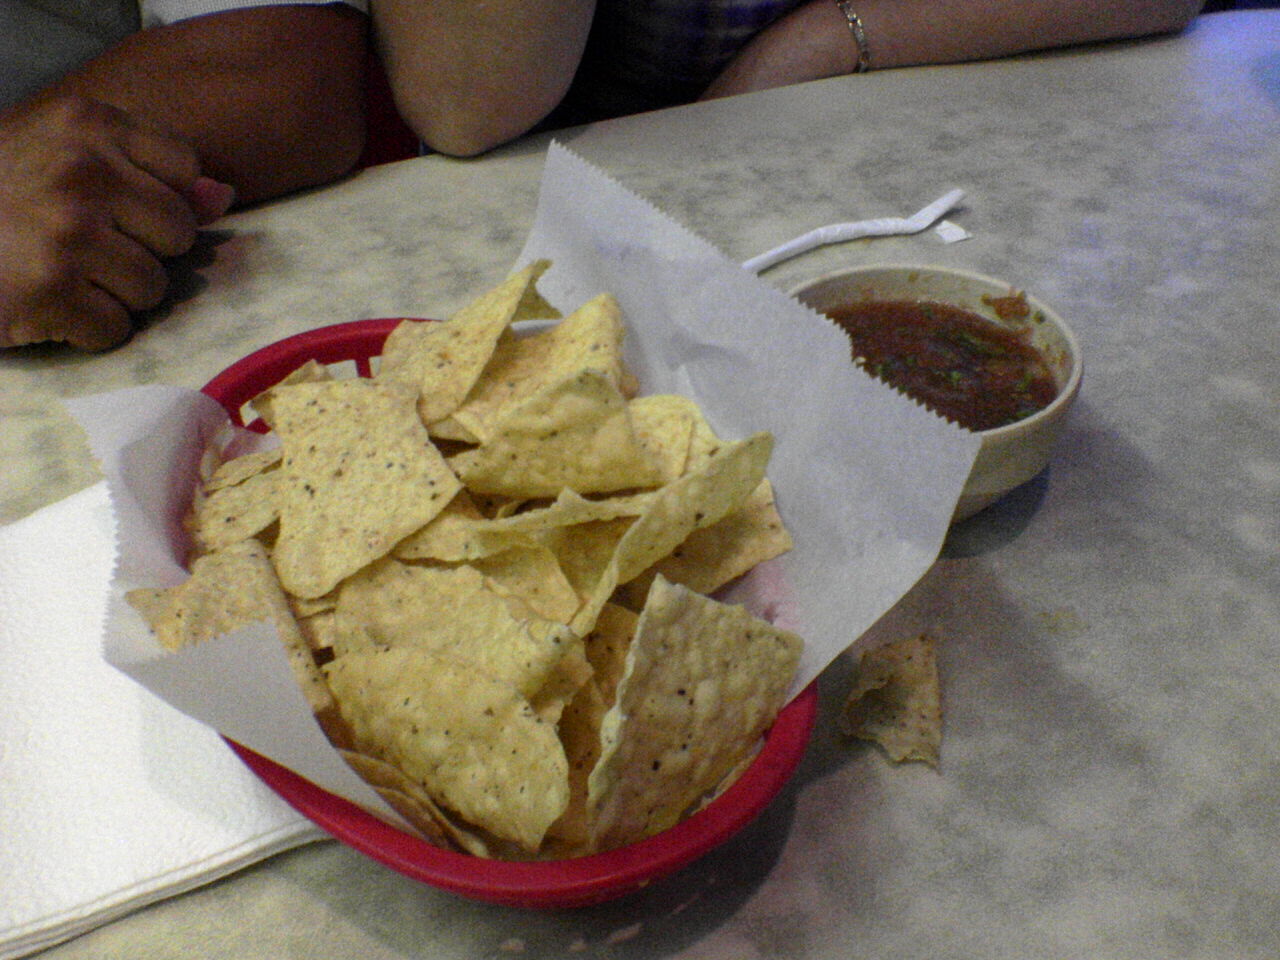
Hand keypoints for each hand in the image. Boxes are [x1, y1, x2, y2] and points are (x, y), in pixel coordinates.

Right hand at [0, 95, 233, 350]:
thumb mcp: (60, 156)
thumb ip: (142, 170)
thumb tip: (221, 197)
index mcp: (87, 123)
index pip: (184, 167)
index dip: (156, 199)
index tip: (114, 206)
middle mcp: (83, 170)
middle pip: (178, 234)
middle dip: (141, 251)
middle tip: (82, 247)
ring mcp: (68, 231)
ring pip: (154, 287)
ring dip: (116, 295)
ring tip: (63, 275)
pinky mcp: (52, 290)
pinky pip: (117, 328)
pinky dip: (87, 329)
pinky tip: (47, 305)